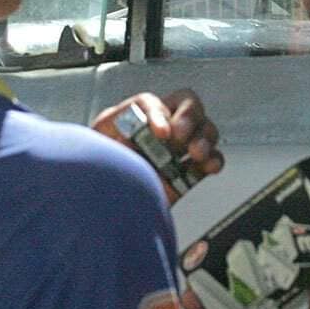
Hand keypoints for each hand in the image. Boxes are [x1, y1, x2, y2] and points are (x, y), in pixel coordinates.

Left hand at [91, 89, 223, 203]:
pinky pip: (211, 160)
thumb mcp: (102, 135)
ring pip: (204, 130)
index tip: (159, 133)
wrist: (101, 205)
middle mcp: (162, 128)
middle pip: (189, 106)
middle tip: (180, 138)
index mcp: (139, 115)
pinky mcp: (188, 172)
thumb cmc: (95, 167)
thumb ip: (121, 123)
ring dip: (204, 138)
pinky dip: (214, 160)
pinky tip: (208, 166)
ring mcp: (177, 150)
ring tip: (196, 153)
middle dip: (189, 119)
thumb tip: (149, 126)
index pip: (153, 103)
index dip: (160, 114)